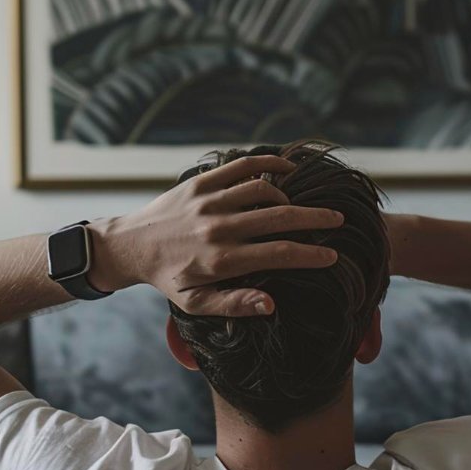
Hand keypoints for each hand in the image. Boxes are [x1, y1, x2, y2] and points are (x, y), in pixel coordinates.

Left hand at [87, 154, 342, 315]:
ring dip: (290, 197)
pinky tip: (288, 169)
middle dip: (314, 220)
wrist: (132, 245)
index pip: (277, 254)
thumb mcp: (196, 303)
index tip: (332, 256)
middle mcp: (217, 228)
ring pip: (263, 190)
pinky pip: (241, 167)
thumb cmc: (169, 279)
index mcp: (220, 261)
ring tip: (304, 207)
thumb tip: (271, 305)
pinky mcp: (201, 182)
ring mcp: (209, 201)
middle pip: (278, 218)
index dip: (309, 255)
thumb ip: (234, 304)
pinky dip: (268, 164)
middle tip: (338, 221)